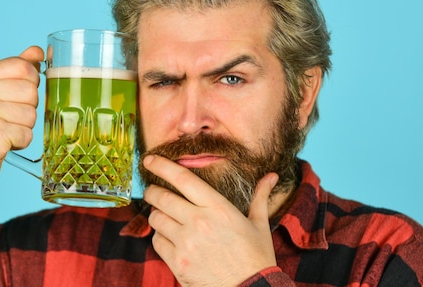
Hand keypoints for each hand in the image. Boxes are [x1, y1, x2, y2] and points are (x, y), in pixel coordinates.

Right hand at [0, 46, 43, 218]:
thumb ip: (16, 71)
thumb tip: (37, 51)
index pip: (23, 66)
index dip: (30, 83)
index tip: (18, 96)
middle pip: (31, 90)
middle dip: (28, 108)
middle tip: (8, 118)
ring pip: (32, 114)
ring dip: (24, 127)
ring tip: (4, 130)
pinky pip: (27, 134)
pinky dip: (20, 142)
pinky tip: (3, 143)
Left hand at [142, 155, 278, 286]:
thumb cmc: (256, 258)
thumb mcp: (260, 225)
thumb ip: (260, 197)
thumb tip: (272, 176)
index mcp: (218, 208)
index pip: (183, 179)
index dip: (162, 166)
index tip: (150, 160)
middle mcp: (199, 222)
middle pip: (161, 197)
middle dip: (152, 191)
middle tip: (152, 190)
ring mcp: (186, 243)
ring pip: (156, 218)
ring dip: (157, 215)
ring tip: (165, 216)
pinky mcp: (178, 263)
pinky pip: (157, 242)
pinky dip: (160, 237)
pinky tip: (170, 238)